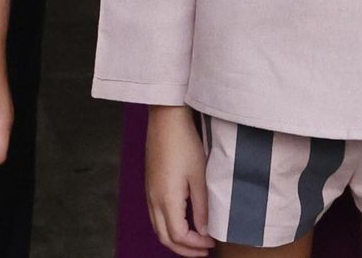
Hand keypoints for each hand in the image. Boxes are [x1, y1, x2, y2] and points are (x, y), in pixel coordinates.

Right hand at [145, 105, 212, 254]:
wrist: (166, 117)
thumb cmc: (184, 143)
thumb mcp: (199, 176)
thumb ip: (201, 207)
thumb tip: (203, 231)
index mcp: (166, 198)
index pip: (179, 236)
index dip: (195, 245)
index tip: (211, 243)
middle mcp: (154, 199)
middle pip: (165, 237)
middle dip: (184, 249)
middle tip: (203, 250)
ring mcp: (149, 191)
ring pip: (158, 228)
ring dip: (175, 239)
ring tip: (195, 240)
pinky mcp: (149, 183)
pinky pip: (155, 215)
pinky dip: (168, 226)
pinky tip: (183, 221)